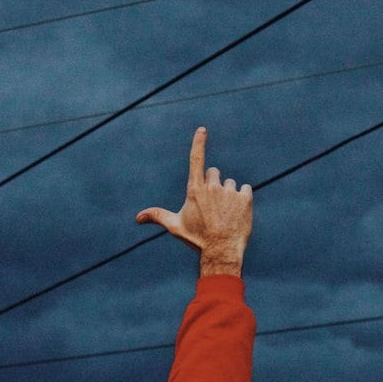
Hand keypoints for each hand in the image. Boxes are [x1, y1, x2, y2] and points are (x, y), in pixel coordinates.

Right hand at [136, 127, 251, 276]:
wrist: (221, 251)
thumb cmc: (197, 239)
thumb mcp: (175, 226)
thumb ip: (157, 216)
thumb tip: (137, 218)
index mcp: (194, 190)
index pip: (196, 159)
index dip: (199, 143)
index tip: (202, 130)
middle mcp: (212, 186)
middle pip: (214, 173)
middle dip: (213, 184)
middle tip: (213, 205)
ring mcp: (229, 192)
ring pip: (230, 184)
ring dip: (228, 194)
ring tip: (225, 213)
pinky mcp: (245, 198)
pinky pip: (245, 190)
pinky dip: (242, 199)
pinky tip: (237, 213)